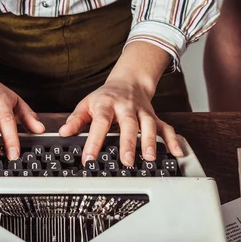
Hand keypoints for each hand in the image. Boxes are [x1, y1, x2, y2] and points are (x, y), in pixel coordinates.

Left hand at [59, 42, 183, 166]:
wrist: (129, 81)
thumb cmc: (105, 97)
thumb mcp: (86, 104)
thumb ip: (76, 120)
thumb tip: (63, 132)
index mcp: (106, 104)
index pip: (100, 122)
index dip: (94, 141)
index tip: (89, 159)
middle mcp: (126, 107)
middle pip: (128, 124)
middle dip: (128, 142)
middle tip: (126, 160)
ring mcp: (142, 111)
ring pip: (149, 125)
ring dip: (150, 141)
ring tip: (149, 158)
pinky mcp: (154, 117)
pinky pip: (166, 127)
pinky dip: (173, 140)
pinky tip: (177, 152)